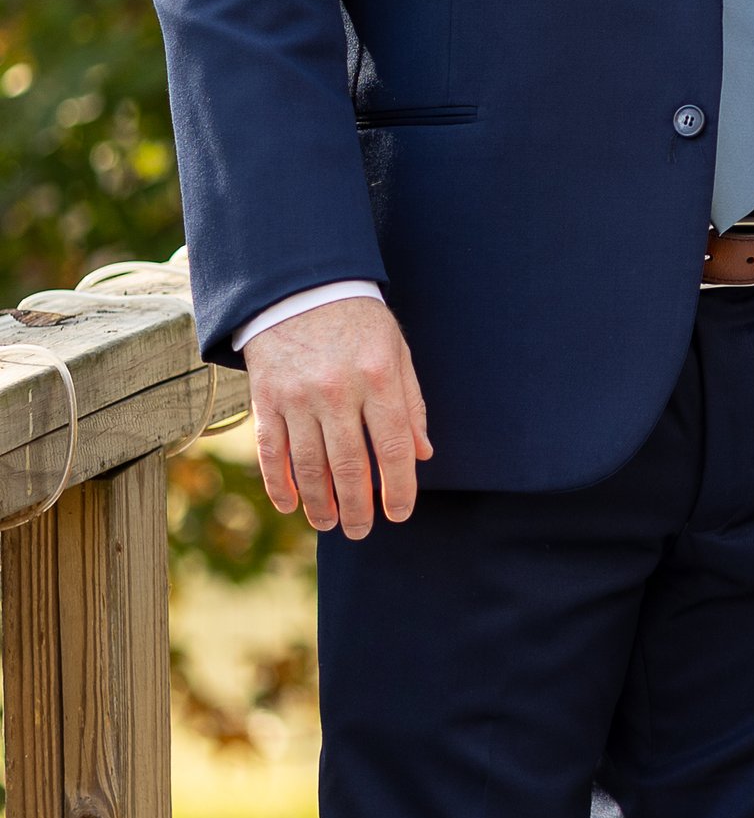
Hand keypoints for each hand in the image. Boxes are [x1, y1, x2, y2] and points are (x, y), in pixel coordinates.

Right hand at [242, 300, 432, 537]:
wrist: (299, 286)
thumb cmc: (357, 322)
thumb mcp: (396, 351)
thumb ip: (410, 403)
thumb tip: (422, 455)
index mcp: (378, 378)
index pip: (394, 447)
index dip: (399, 488)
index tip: (399, 514)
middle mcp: (337, 390)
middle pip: (350, 466)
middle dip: (358, 507)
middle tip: (361, 531)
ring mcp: (297, 396)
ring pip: (309, 465)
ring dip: (320, 503)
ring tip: (330, 523)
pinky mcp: (266, 397)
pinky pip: (272, 451)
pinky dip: (279, 483)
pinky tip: (291, 504)